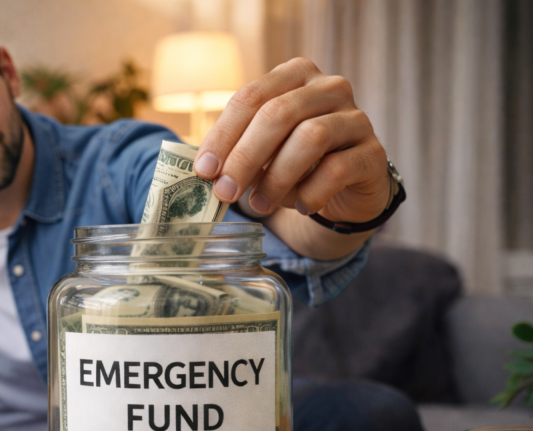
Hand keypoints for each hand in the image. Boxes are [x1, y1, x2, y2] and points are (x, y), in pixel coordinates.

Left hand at [193, 58, 390, 224]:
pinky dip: (310, 193)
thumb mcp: (260, 150)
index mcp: (294, 75)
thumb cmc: (293, 161)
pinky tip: (300, 207)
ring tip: (259, 205)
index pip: (251, 97)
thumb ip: (236, 152)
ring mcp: (356, 117)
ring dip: (276, 178)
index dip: (223, 135)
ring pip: (311, 138)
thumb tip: (207, 173)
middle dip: (245, 157)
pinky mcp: (372, 152)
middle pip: (278, 114)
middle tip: (225, 192)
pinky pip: (337, 169)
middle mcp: (329, 87)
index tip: (204, 171)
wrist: (345, 187)